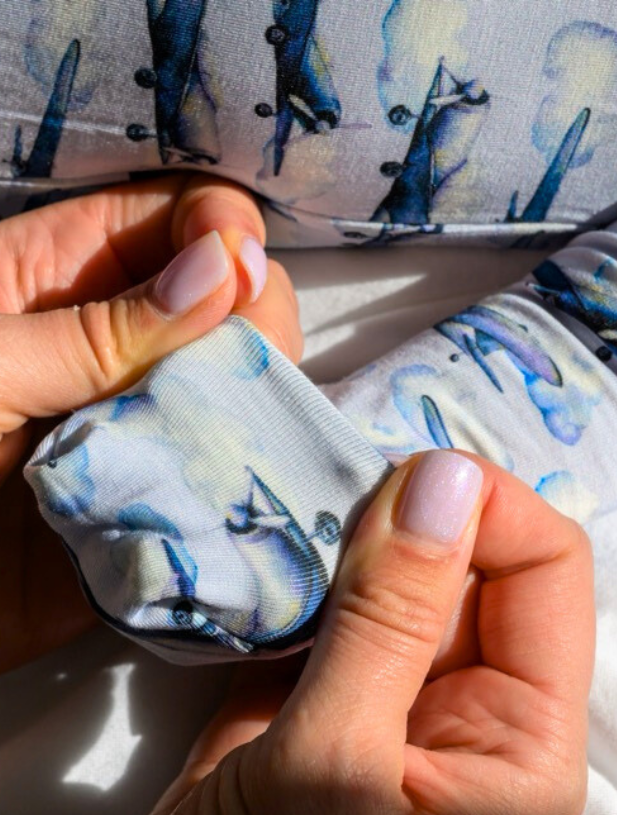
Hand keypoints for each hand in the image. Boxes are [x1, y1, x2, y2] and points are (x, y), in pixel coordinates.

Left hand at [0, 175, 302, 671]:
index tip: (239, 276)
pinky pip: (235, 478)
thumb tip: (224, 268)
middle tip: (243, 370)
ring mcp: (149, 423)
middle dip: (258, 322)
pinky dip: (256, 478)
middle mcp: (119, 346)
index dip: (224, 229)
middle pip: (234, 297)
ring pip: (248, 386)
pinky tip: (250, 481)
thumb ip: (98, 328)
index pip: (176, 215)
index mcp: (59, 277)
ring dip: (261, 404)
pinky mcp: (168, 502)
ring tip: (231, 434)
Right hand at [57, 450, 594, 814]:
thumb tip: (445, 475)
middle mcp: (479, 713)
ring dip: (352, 534)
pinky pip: (339, 612)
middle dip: (411, 512)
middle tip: (325, 476)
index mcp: (525, 738)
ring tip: (289, 498)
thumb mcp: (333, 768)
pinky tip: (264, 543)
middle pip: (477, 565)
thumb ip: (390, 617)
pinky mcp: (330, 710)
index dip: (486, 507)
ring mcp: (400, 708)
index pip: (547, 571)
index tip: (394, 475)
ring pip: (403, 580)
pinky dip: (306, 572)